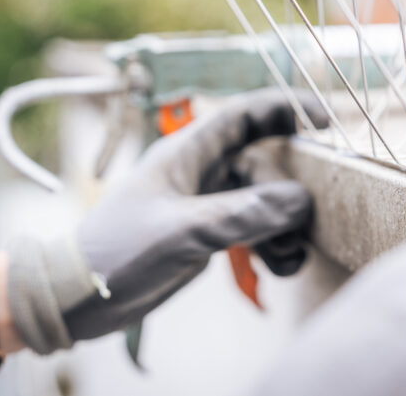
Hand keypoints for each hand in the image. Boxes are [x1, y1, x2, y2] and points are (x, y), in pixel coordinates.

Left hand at [6, 89, 326, 353]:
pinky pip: (254, 229)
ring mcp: (207, 203)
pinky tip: (279, 266)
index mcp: (188, 152)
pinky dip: (272, 245)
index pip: (244, 115)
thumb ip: (241, 215)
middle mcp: (202, 172)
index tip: (325, 121)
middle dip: (291, 189)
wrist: (80, 296)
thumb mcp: (182, 231)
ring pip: (264, 201)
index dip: (285, 108)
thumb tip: (301, 200)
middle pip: (264, 163)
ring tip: (287, 255)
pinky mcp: (209, 233)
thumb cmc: (118, 252)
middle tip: (311, 215)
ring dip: (284, 226)